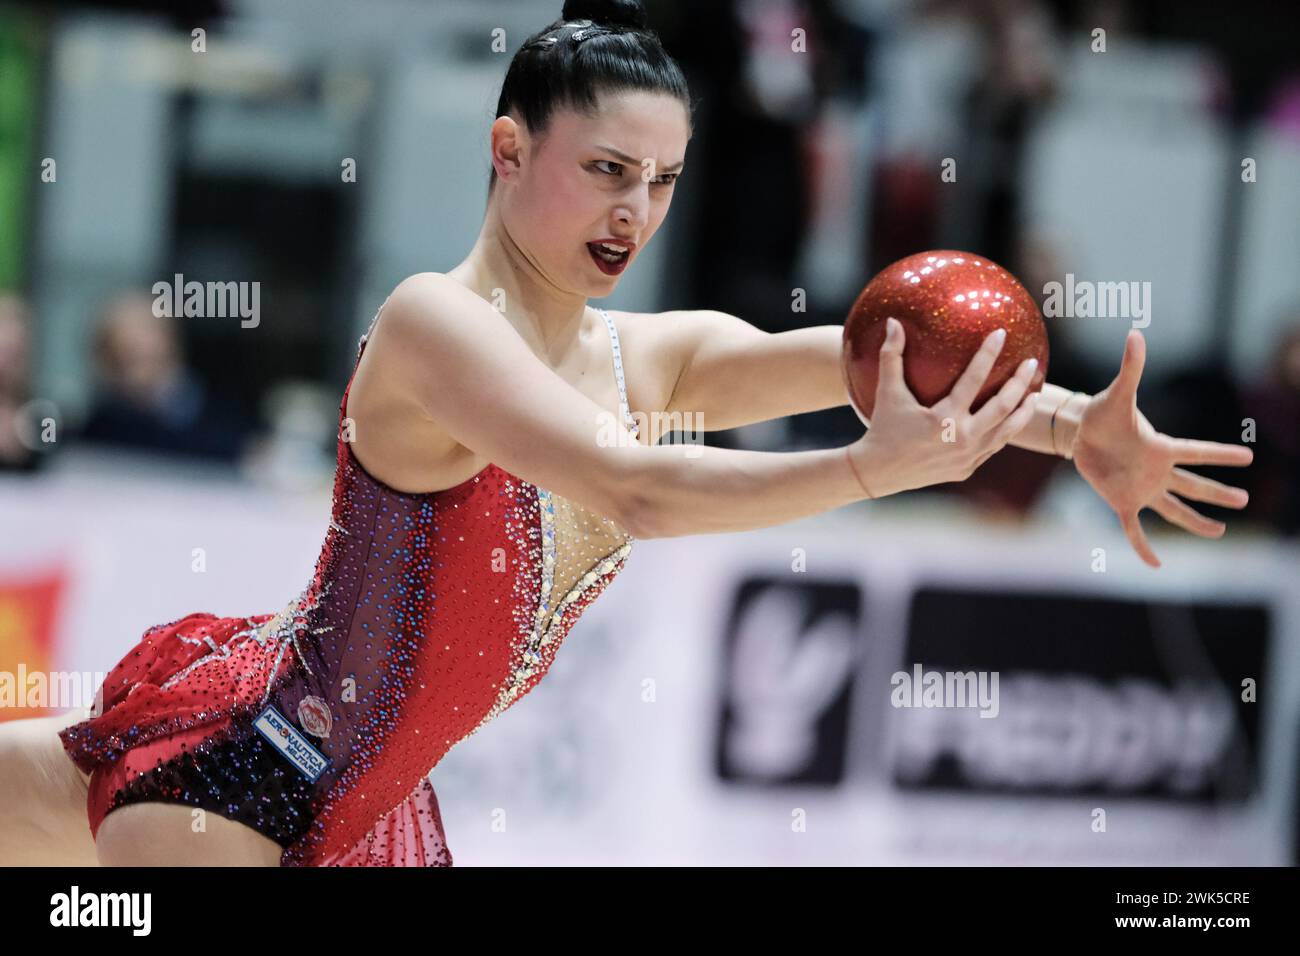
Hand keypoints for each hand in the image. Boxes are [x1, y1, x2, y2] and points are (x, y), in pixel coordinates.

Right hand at [848, 318, 1039, 497]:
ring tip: (1034, 393)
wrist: (879, 473)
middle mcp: (962, 438)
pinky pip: (993, 446)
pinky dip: (1005, 430)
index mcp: (944, 418)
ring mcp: (968, 457)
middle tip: (1032, 362)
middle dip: (1020, 382)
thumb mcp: (886, 392)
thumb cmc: (882, 428)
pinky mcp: (967, 469)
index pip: (974, 379)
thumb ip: (891, 356)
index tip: (1001, 334)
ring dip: (1023, 411)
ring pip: (1006, 431)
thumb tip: (892, 322)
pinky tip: (1011, 418)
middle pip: (1003, 406)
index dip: (988, 353)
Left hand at [1069, 329, 1252, 567]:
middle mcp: (1157, 471)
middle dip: (1218, 494)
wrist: (1078, 434)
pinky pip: (1134, 530)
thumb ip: (1130, 367)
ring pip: (1174, 510)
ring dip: (1195, 522)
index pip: (1198, 452)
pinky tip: (1154, 565)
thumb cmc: (1102, 413)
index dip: (1222, 455)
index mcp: (1161, 447)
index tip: (1249, 458)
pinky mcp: (1121, 502)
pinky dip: (1143, 547)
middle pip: (1194, 486)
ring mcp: (1141, 489)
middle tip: (1244, 501)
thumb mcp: (1117, 393)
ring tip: (1219, 532)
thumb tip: (1137, 333)